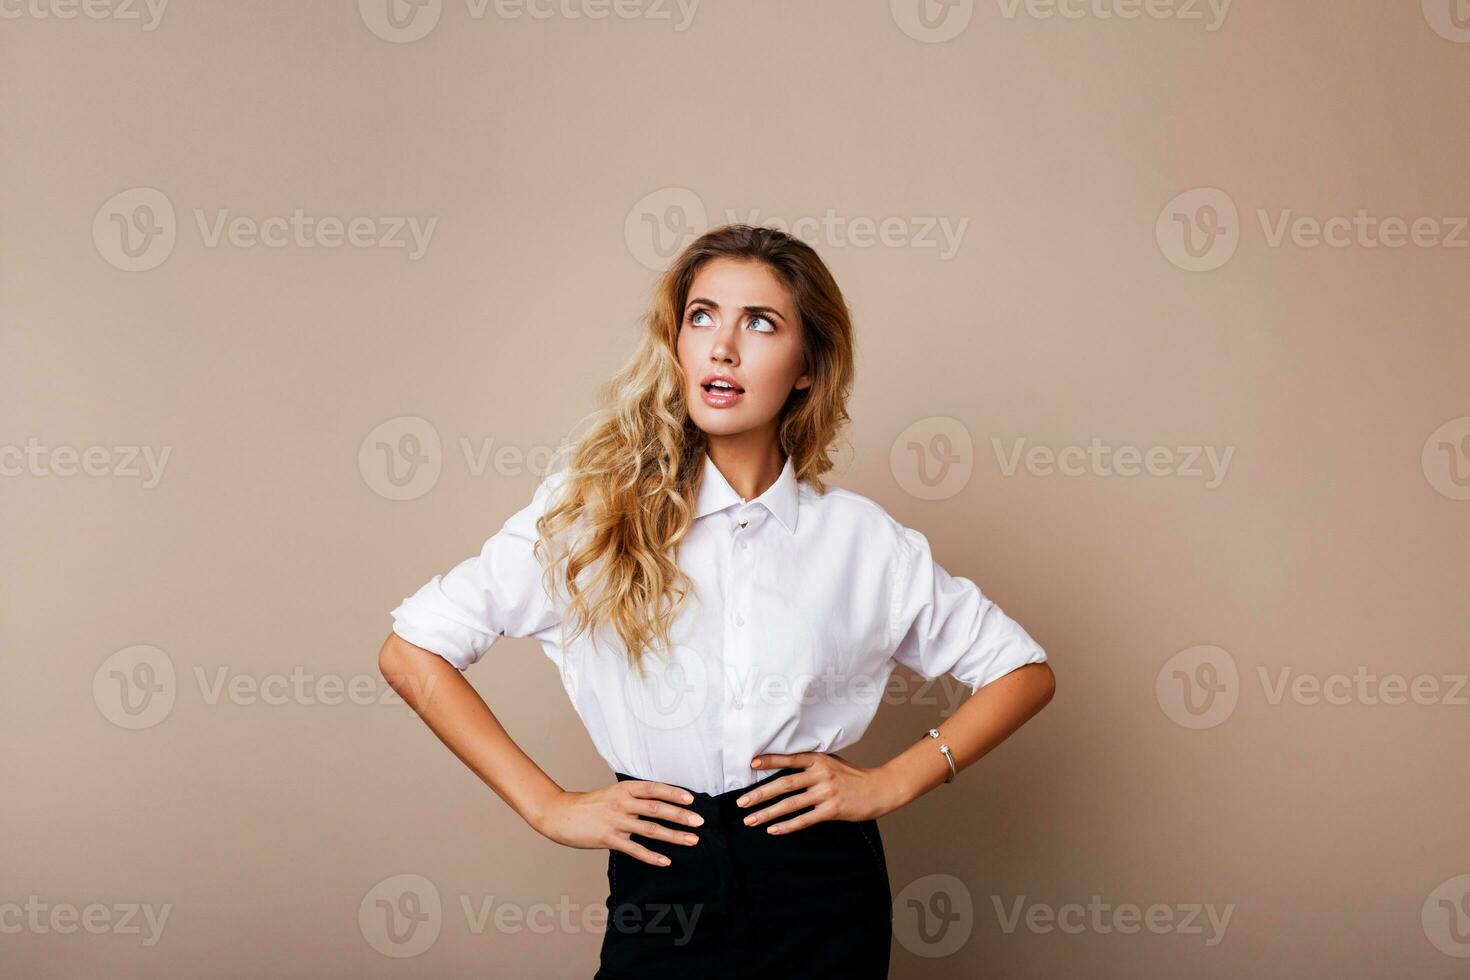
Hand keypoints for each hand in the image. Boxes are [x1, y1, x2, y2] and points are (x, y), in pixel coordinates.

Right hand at [532, 780, 705, 866]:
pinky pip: (635, 849)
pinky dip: (652, 856)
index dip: (673, 793)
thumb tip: (661, 803)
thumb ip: (634, 797)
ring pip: (650, 829)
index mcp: (624, 789)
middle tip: (700, 821)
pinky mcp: (609, 839)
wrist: (561, 814)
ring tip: (692, 840)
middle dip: (680, 815)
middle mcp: (622, 803)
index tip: (691, 799)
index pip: (654, 788)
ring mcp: (615, 822)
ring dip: (673, 836)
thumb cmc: (590, 805)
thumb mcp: (613, 793)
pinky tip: (666, 861)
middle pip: (656, 808)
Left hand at [737, 752, 903, 833]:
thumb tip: (784, 768)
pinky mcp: (832, 810)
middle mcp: (821, 774)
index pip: (789, 759)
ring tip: (750, 820)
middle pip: (784, 784)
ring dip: (767, 813)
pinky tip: (773, 830)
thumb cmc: (853, 777)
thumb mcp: (832, 763)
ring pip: (790, 804)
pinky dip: (787, 826)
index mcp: (819, 759)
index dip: (770, 760)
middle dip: (759, 794)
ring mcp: (826, 792)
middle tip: (741, 802)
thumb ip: (811, 764)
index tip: (751, 764)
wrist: (880, 789)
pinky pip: (804, 819)